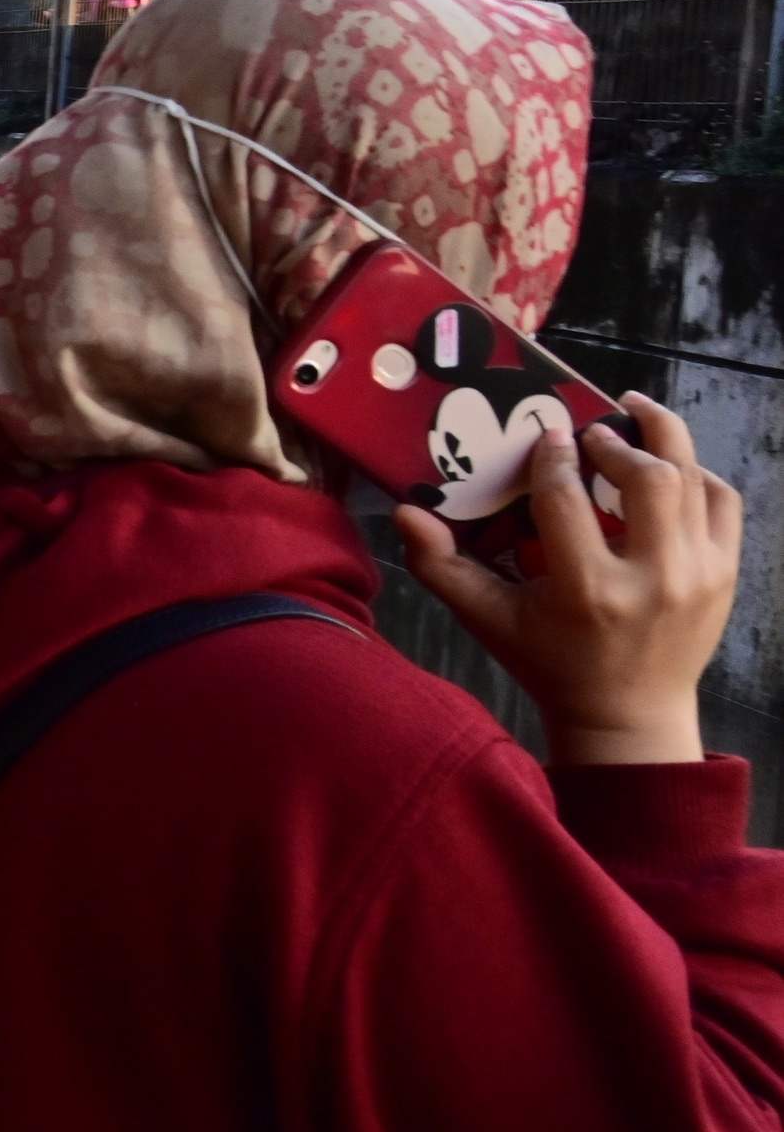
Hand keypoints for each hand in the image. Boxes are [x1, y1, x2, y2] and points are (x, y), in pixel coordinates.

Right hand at [399, 393, 740, 767]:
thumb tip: (404, 511)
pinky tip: (671, 465)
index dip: (553, 457)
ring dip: (664, 440)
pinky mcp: (726, 574)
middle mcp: (652, 578)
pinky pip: (723, 502)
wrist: (628, 714)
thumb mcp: (488, 619)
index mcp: (587, 590)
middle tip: (593, 429)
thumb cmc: (548, 662)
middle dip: (619, 440)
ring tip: (637, 417)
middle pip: (651, 477)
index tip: (547, 435)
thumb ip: (441, 566)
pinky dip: (699, 474)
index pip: (567, 498)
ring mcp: (699, 575)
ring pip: (693, 480)